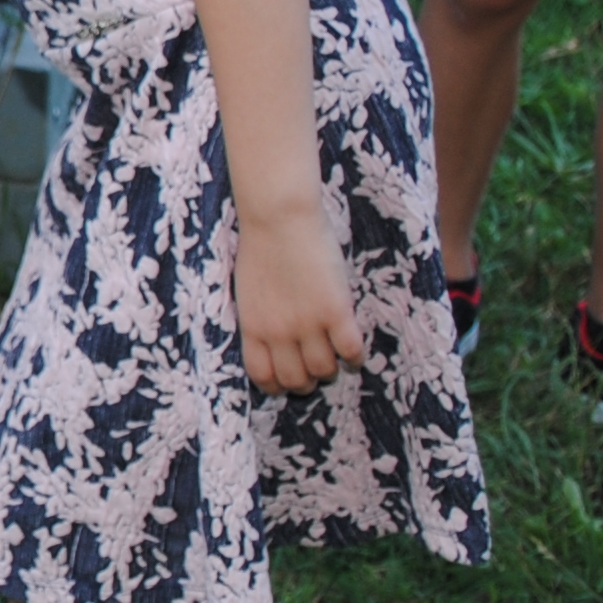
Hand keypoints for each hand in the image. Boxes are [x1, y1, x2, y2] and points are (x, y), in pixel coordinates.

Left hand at [233, 206, 367, 396]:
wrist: (279, 217)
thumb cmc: (260, 244)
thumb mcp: (248, 290)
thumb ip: (260, 318)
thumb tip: (272, 338)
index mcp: (253, 327)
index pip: (263, 376)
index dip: (277, 385)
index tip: (287, 381)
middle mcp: (279, 332)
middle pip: (296, 379)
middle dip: (307, 381)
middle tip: (316, 370)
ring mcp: (308, 324)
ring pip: (324, 369)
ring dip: (332, 368)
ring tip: (336, 356)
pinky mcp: (336, 311)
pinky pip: (350, 349)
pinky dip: (354, 355)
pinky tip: (354, 347)